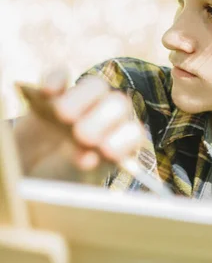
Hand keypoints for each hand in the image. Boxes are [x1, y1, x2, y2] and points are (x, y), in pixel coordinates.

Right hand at [14, 70, 142, 177]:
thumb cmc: (55, 184)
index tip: (103, 152)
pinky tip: (47, 93)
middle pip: (119, 103)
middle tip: (81, 135)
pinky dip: (55, 80)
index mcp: (118, 145)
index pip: (134, 133)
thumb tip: (88, 158)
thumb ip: (82, 174)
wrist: (26, 174)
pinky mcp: (52, 94)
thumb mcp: (71, 187)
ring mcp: (81, 103)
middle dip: (102, 118)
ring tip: (62, 115)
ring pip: (95, 85)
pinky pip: (60, 75)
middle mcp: (105, 120)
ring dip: (81, 98)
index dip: (122, 141)